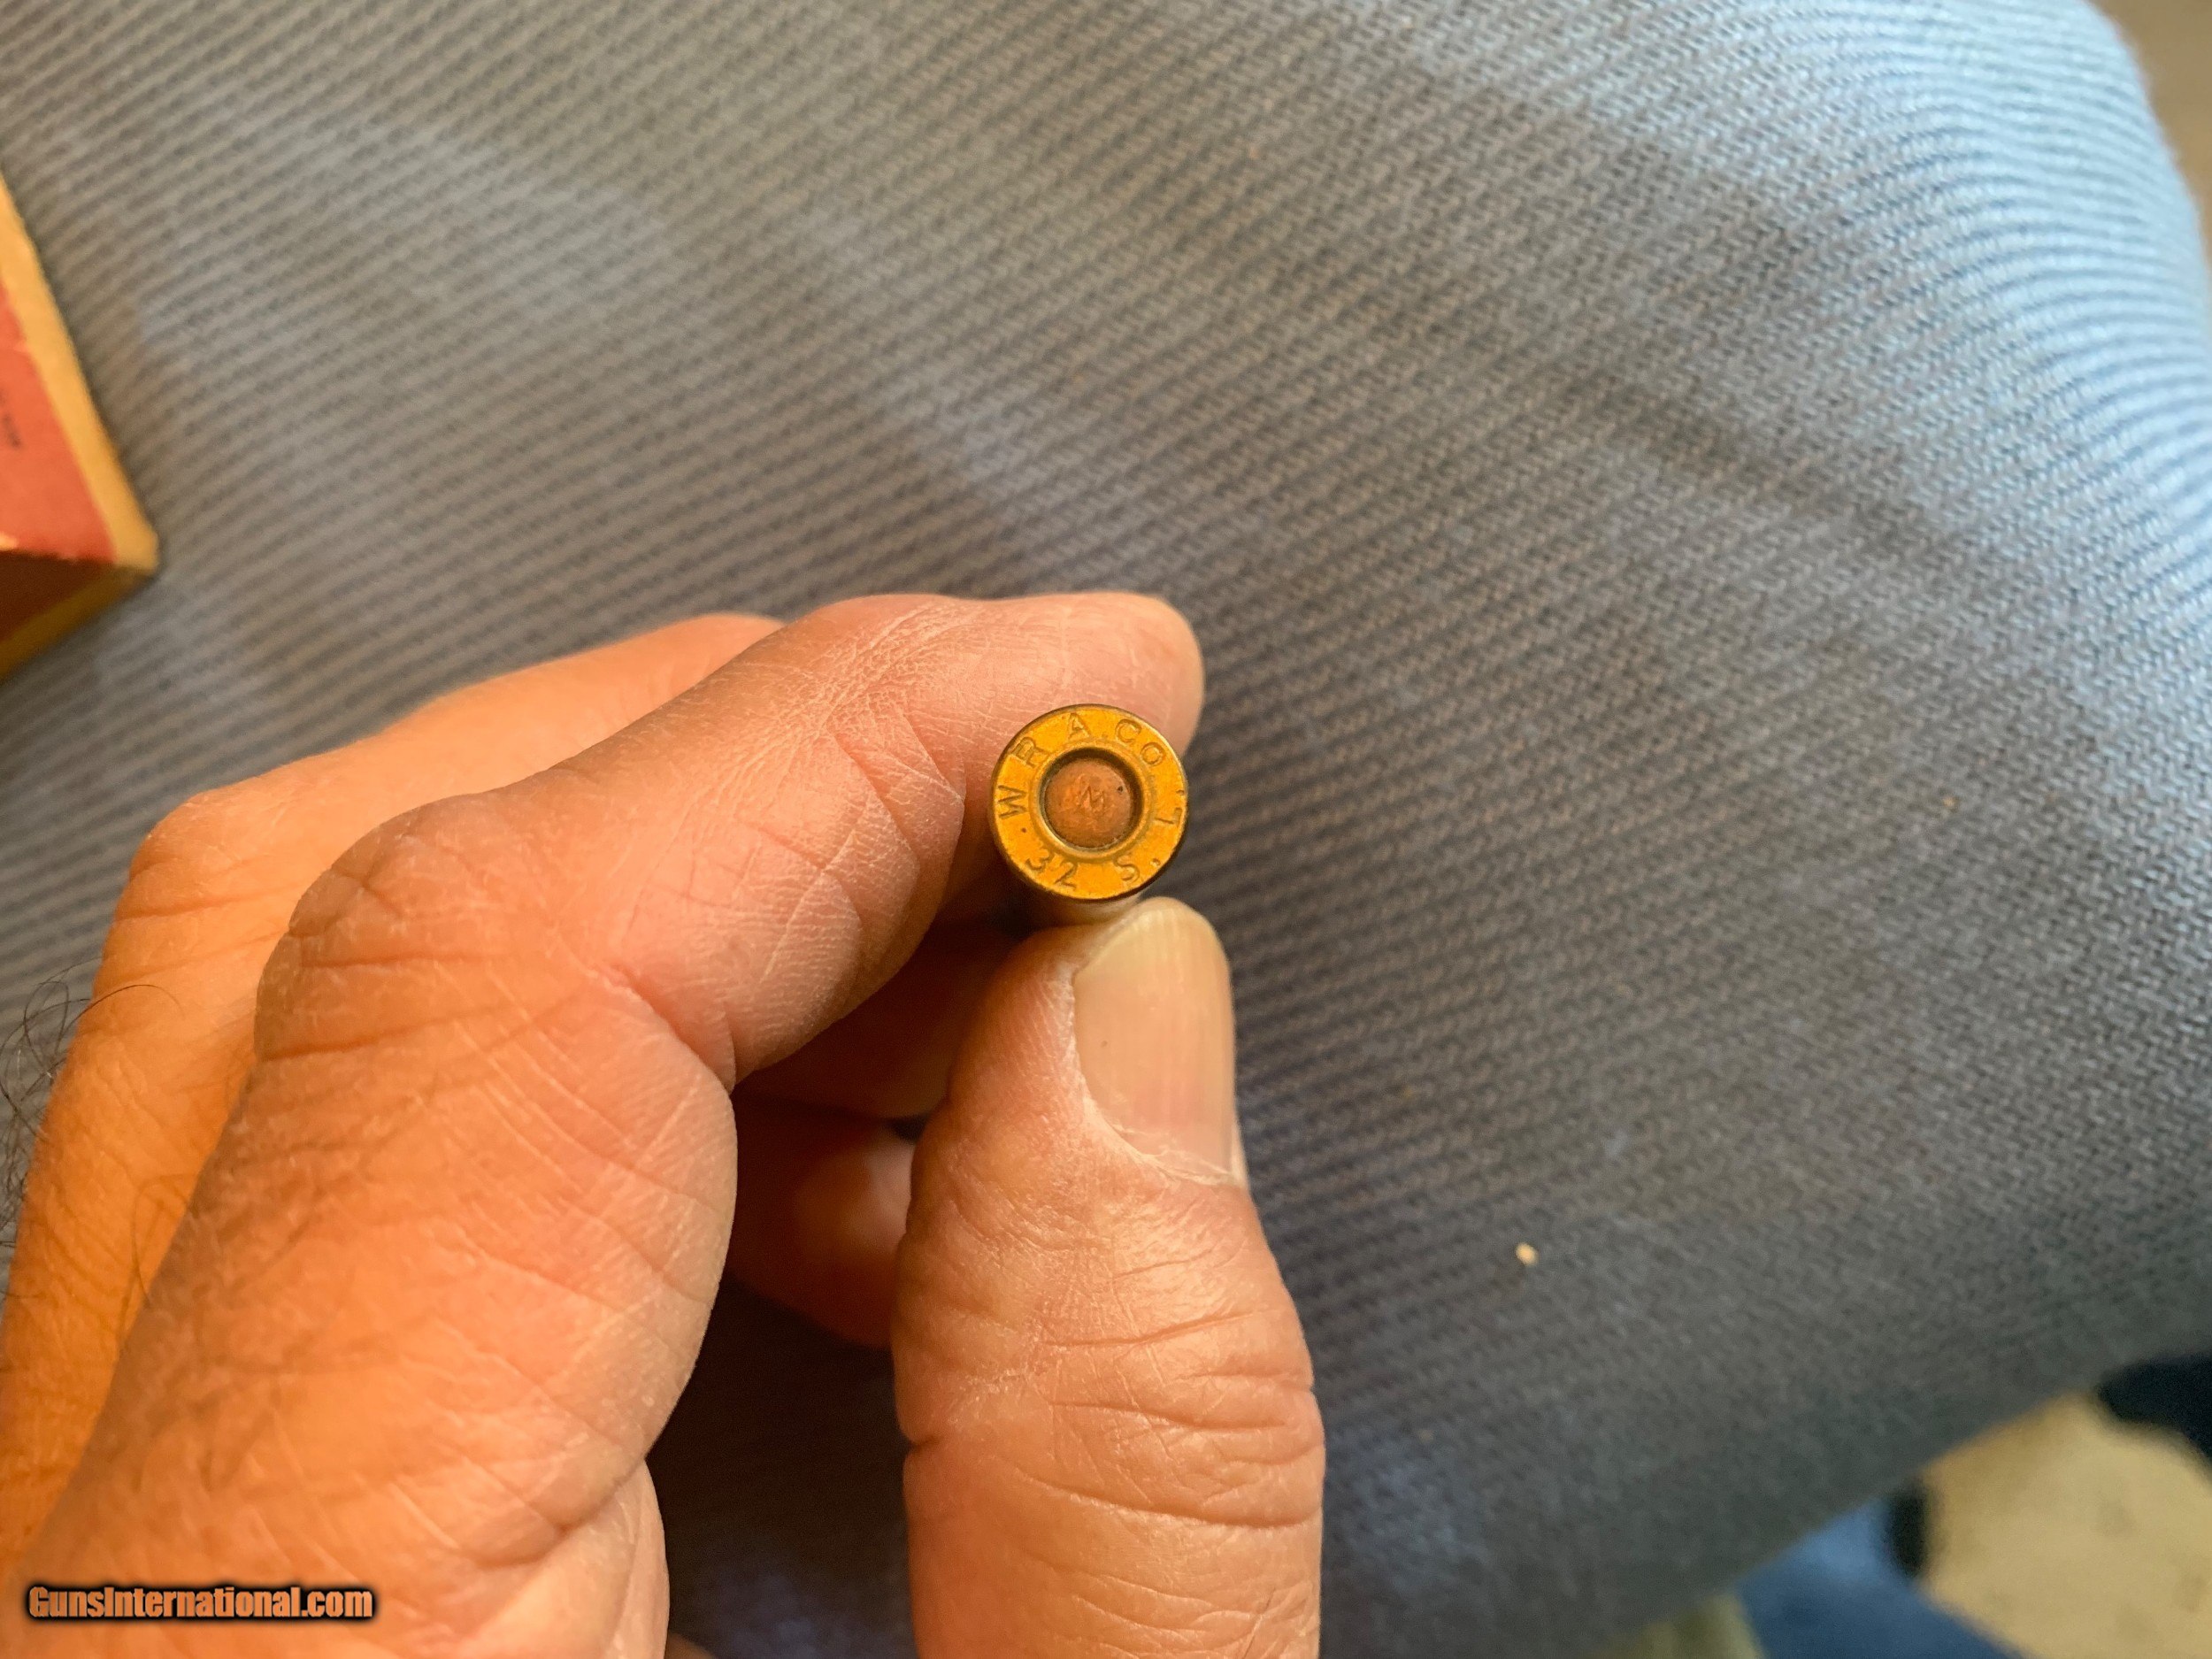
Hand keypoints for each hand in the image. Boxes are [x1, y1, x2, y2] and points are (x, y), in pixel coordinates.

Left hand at [0, 595, 1323, 1656]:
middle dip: (733, 769)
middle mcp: (109, 1559)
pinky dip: (577, 1084)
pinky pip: (300, 1174)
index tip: (1109, 688)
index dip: (836, 746)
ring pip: (280, 1014)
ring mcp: (92, 1541)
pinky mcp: (158, 1554)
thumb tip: (1128, 1006)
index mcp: (294, 1633)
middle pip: (322, 917)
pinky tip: (814, 1190)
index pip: (500, 980)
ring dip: (665, 918)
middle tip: (1039, 795)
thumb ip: (1124, 1487)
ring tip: (970, 1016)